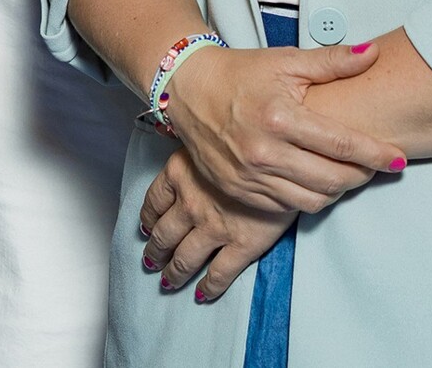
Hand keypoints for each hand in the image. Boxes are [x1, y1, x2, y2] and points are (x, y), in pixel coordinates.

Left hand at [138, 149, 293, 305]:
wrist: (285, 156)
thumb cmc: (249, 141)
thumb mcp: (211, 139)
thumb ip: (195, 155)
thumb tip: (185, 159)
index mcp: (179, 173)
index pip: (154, 202)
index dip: (148, 219)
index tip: (146, 228)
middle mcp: (190, 203)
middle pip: (164, 235)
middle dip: (155, 251)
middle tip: (151, 262)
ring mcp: (214, 227)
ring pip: (185, 258)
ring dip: (174, 272)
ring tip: (169, 281)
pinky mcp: (241, 245)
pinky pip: (219, 273)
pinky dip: (208, 286)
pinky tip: (202, 293)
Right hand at [162, 42, 404, 213]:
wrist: (188, 89)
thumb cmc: (241, 73)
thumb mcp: (285, 61)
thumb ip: (332, 61)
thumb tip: (374, 53)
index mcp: (278, 116)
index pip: (341, 143)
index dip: (376, 154)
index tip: (398, 158)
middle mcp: (263, 151)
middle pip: (332, 179)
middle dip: (363, 175)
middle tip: (375, 165)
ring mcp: (249, 176)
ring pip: (313, 201)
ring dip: (339, 191)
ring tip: (348, 174)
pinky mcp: (240, 191)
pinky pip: (287, 208)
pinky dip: (309, 199)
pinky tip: (317, 182)